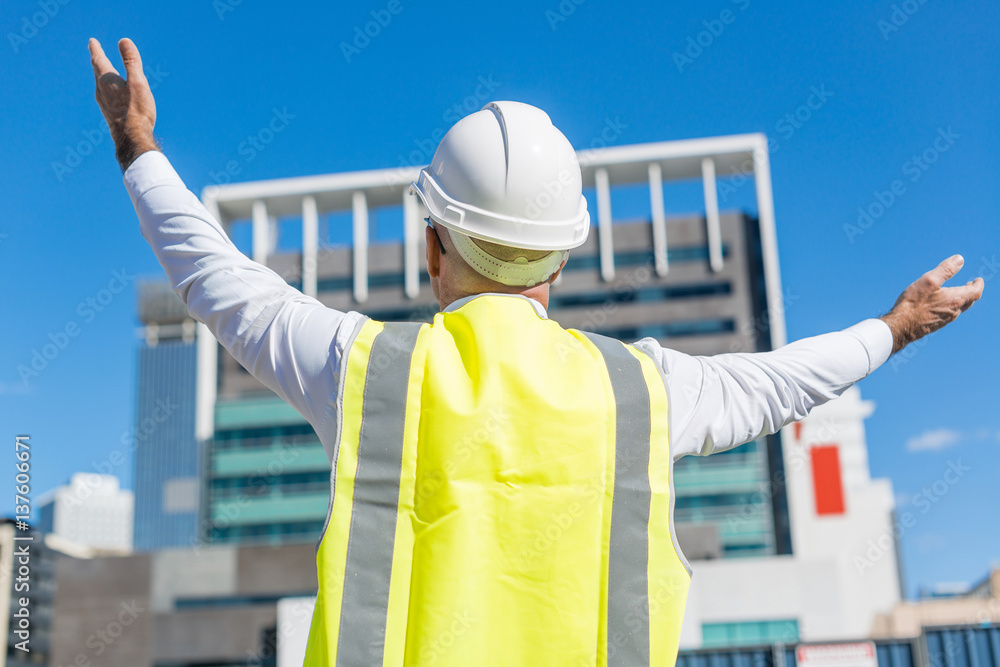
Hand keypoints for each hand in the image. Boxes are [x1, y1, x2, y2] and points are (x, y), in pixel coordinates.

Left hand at [89, 37, 158, 170]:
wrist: (132, 139)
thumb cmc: (137, 111)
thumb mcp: (138, 83)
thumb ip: (131, 62)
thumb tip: (124, 40)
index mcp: (107, 80)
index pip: (99, 59)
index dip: (96, 49)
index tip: (92, 42)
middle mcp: (101, 90)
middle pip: (97, 71)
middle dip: (97, 60)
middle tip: (95, 52)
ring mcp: (104, 103)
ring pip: (100, 84)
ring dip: (100, 75)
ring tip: (102, 71)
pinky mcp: (109, 113)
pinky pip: (105, 95)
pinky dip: (106, 88)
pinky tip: (111, 95)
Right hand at [881, 255, 983, 353]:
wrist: (902, 326)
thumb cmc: (914, 303)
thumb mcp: (929, 280)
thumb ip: (946, 269)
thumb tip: (960, 259)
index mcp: (955, 299)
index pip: (975, 292)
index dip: (979, 285)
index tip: (978, 280)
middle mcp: (953, 311)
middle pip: (969, 301)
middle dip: (971, 292)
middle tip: (970, 285)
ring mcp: (945, 320)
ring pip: (959, 309)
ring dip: (961, 300)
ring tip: (956, 294)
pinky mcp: (936, 325)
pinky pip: (949, 315)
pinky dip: (951, 307)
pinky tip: (942, 305)